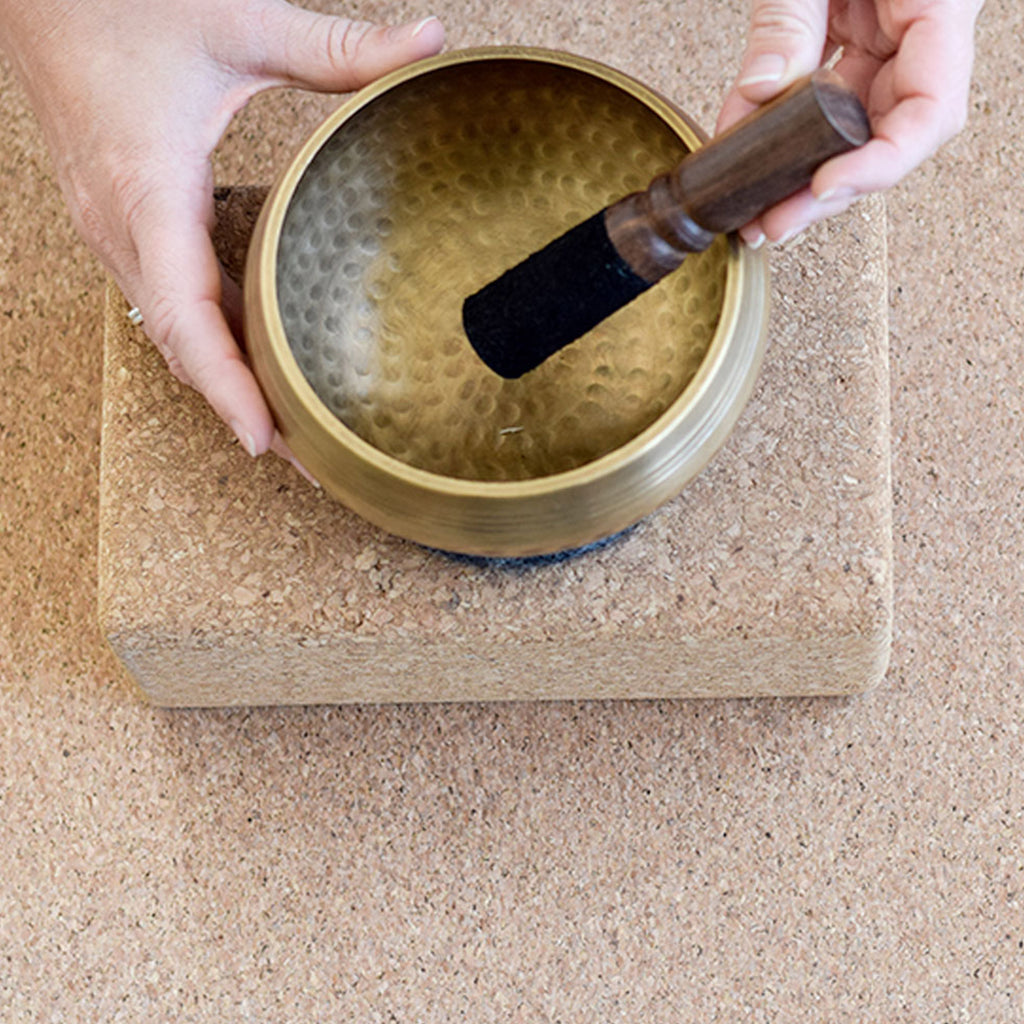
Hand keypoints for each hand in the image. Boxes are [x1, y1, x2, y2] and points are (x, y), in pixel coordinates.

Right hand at [1, 0, 443, 463]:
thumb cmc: (122, 5)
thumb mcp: (238, 23)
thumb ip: (337, 48)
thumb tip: (429, 42)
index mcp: (147, 190)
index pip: (187, 316)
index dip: (225, 387)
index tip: (266, 441)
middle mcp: (122, 228)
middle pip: (185, 347)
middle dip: (244, 408)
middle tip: (314, 459)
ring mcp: (115, 233)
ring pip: (174, 335)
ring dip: (227, 386)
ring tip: (293, 432)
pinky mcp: (123, 227)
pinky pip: (170, 305)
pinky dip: (212, 347)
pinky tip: (255, 367)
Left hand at [716, 0, 982, 244]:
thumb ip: (790, 21)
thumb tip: (761, 95)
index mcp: (937, 5)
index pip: (929, 110)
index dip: (878, 163)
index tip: (823, 186)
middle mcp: (918, 34)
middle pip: (887, 136)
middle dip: (827, 191)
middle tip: (774, 225)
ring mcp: (887, 43)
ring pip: (852, 131)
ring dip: (803, 178)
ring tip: (758, 216)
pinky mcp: (854, 45)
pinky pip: (821, 102)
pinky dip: (780, 134)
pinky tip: (748, 159)